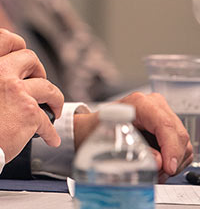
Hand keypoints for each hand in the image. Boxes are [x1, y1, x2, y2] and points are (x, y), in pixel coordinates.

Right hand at [0, 29, 64, 162]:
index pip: (3, 37)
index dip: (17, 44)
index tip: (21, 56)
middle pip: (30, 57)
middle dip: (37, 71)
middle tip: (36, 83)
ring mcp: (17, 91)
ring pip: (48, 86)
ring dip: (53, 99)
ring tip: (52, 108)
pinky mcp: (29, 112)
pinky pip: (47, 120)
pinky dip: (50, 132)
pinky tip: (48, 137)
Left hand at [74, 93, 192, 181]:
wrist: (94, 126)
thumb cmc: (97, 129)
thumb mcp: (108, 138)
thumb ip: (133, 149)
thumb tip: (158, 161)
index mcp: (139, 103)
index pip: (164, 125)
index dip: (171, 148)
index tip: (168, 167)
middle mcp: (155, 105)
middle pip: (178, 135)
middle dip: (171, 160)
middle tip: (158, 175)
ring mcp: (164, 114)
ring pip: (183, 143)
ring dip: (173, 162)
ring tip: (155, 171)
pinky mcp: (168, 126)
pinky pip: (181, 146)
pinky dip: (173, 160)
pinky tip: (159, 166)